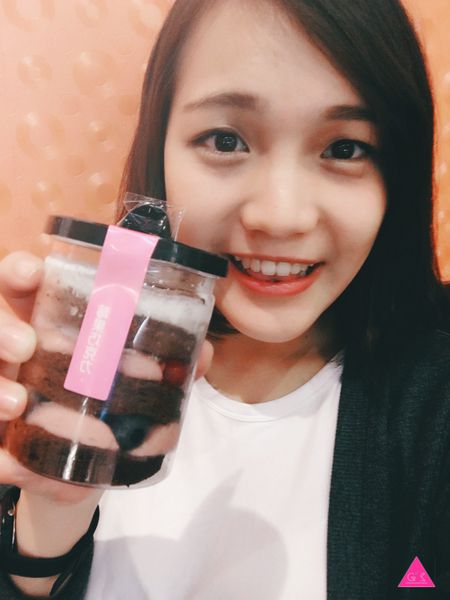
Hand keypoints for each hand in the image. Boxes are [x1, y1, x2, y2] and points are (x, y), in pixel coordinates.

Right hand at [0, 250, 213, 503]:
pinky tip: (12, 464)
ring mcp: (6, 393)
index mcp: (52, 324)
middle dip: (2, 329)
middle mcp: (21, 354)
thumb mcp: (139, 376)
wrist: (91, 466)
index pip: (26, 286)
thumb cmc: (113, 402)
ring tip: (18, 403)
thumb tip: (203, 353)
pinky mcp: (4, 442)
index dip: (21, 271)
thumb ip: (169, 361)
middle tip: (28, 346)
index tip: (34, 271)